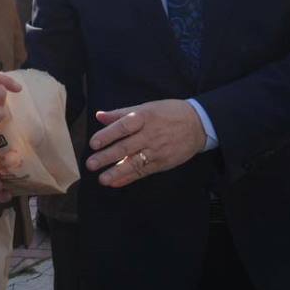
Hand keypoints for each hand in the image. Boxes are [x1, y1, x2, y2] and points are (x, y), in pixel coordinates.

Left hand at [84, 100, 208, 187]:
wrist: (198, 124)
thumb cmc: (169, 113)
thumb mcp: (146, 107)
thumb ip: (121, 113)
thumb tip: (99, 115)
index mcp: (144, 117)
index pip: (123, 126)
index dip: (108, 135)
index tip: (94, 143)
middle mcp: (150, 135)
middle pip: (126, 147)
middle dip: (107, 157)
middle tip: (91, 164)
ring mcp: (156, 150)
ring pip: (134, 163)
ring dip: (117, 172)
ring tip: (102, 179)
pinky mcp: (162, 163)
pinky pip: (143, 172)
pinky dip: (129, 178)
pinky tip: (116, 182)